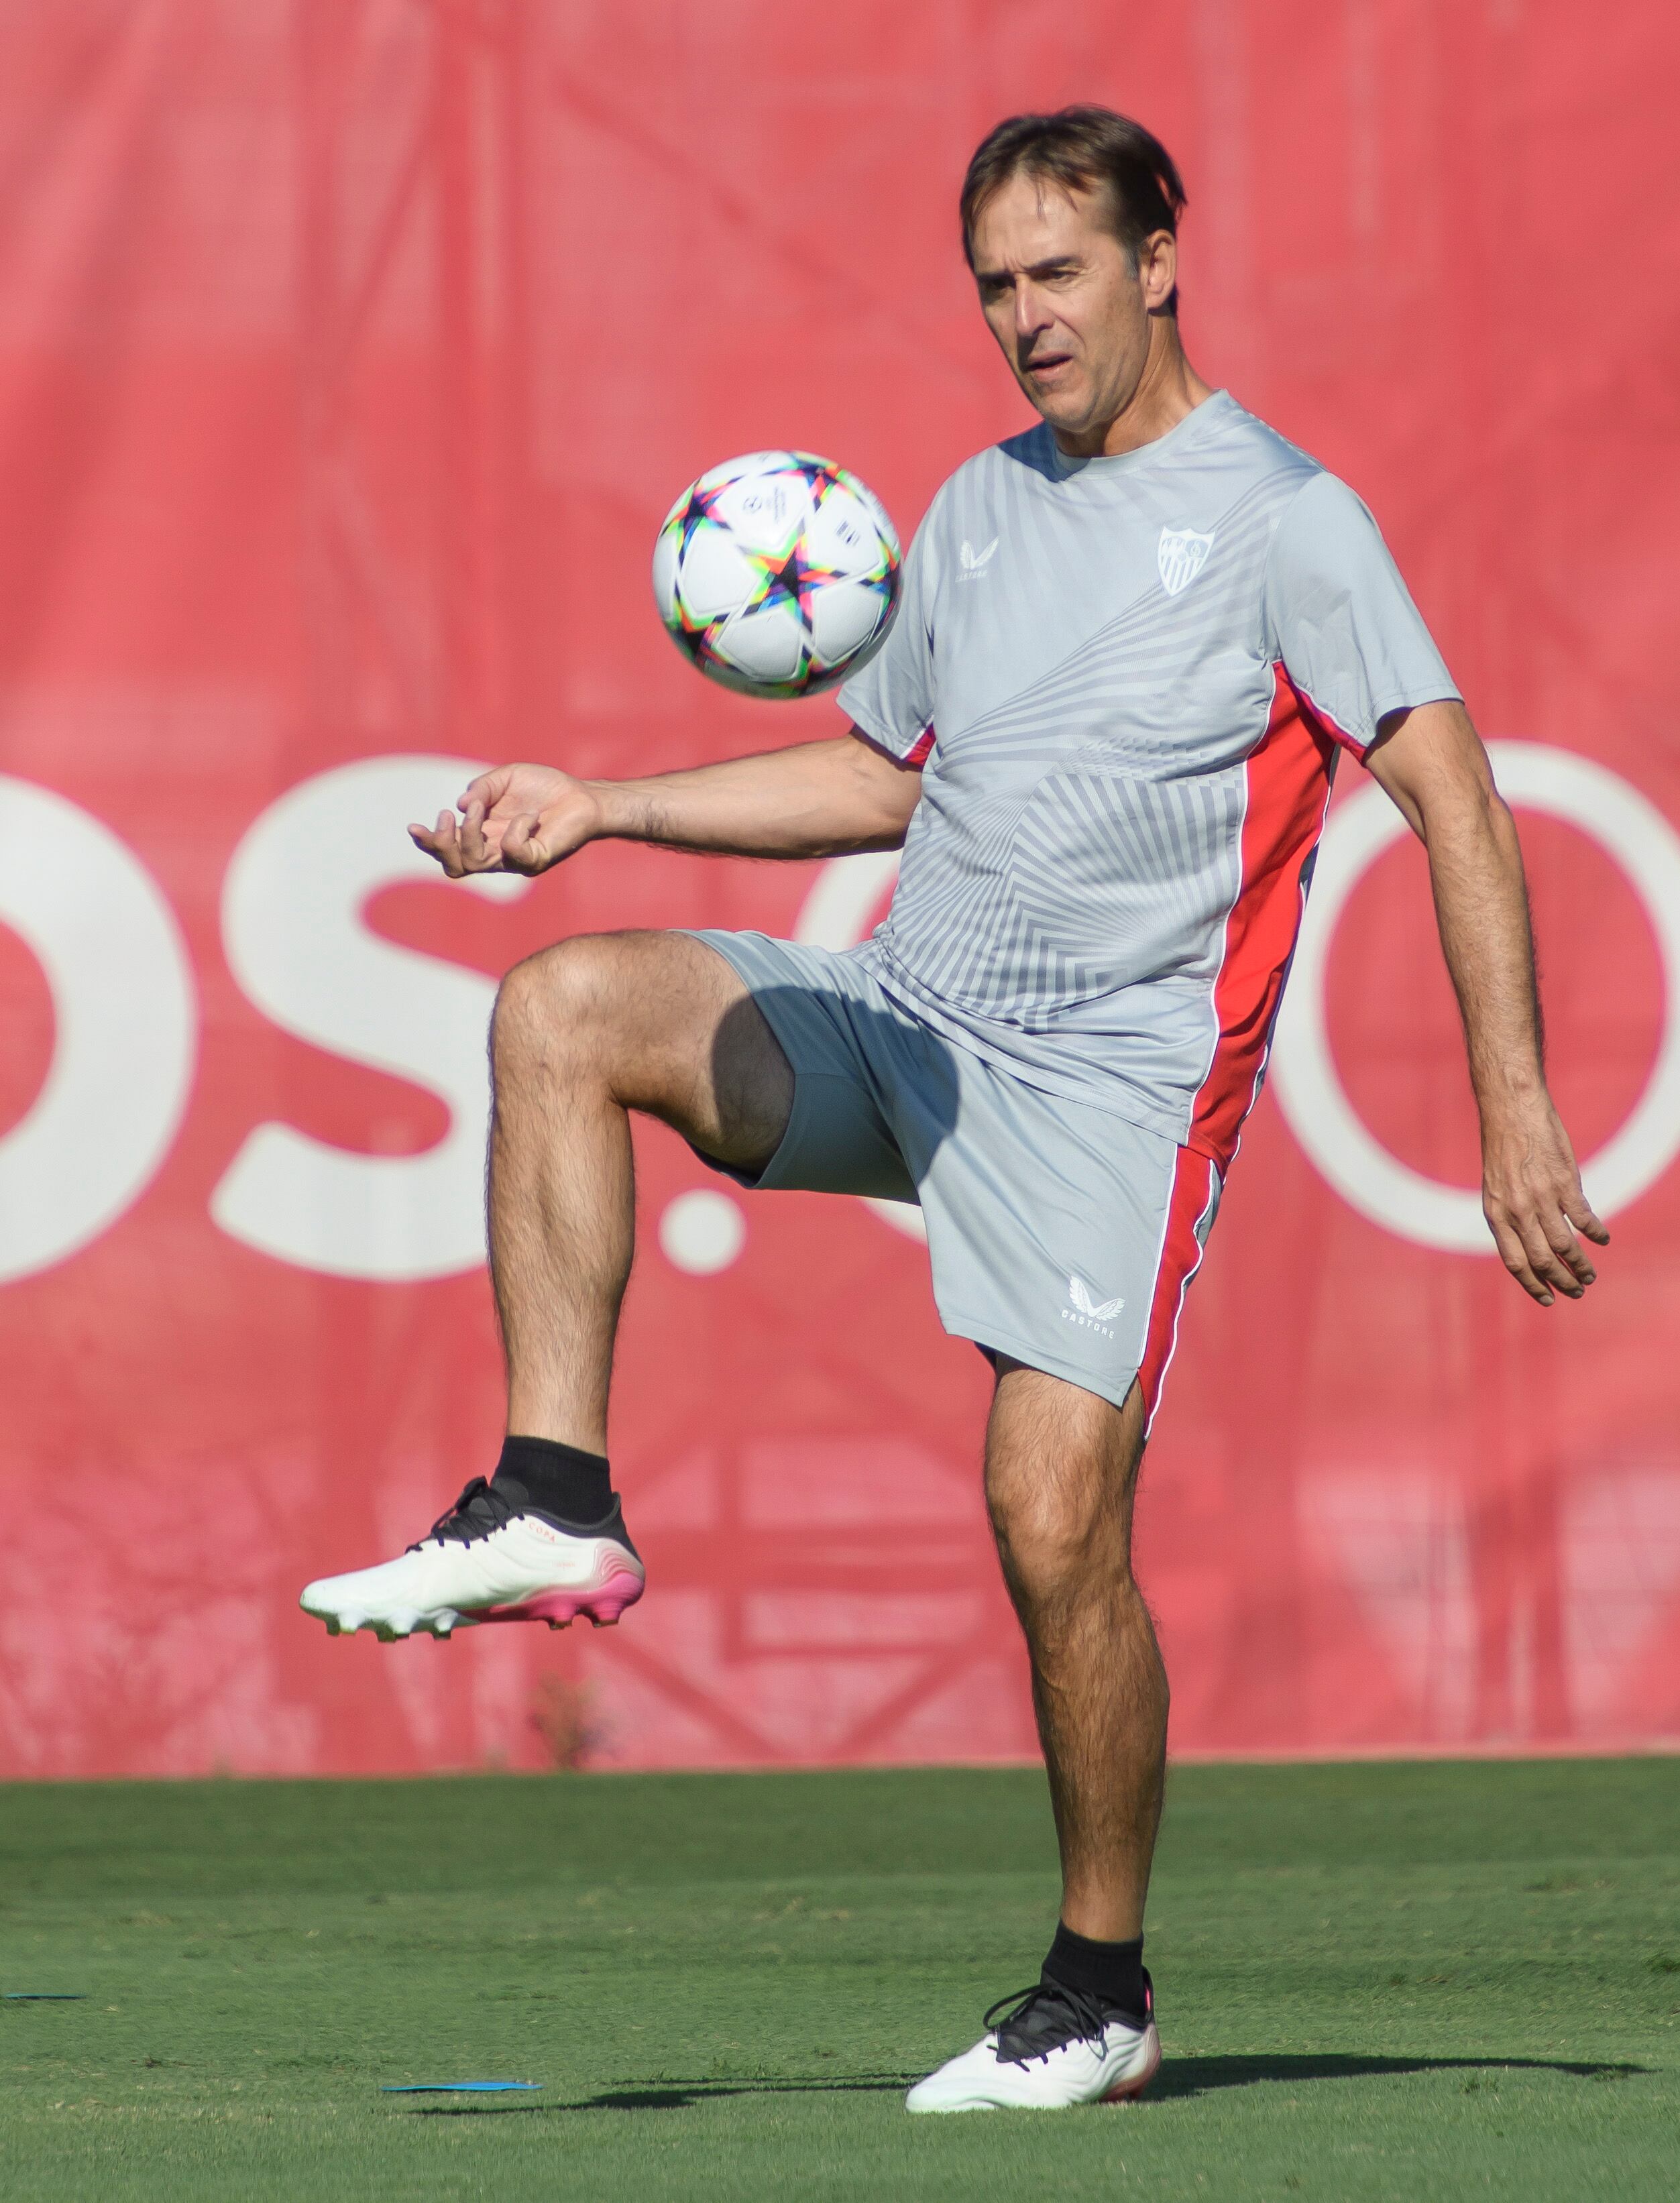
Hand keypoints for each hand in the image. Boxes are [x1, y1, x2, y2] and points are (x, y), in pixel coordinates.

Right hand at [408, 764, 601, 877]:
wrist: (582, 795)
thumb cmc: (544, 787)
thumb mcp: (507, 778)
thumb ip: (482, 788)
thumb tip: (461, 805)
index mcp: (483, 834)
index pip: (449, 850)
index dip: (429, 843)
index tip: (414, 827)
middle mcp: (494, 851)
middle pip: (455, 865)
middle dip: (442, 842)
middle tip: (447, 816)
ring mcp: (514, 859)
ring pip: (475, 862)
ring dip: (470, 832)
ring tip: (480, 809)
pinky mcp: (535, 860)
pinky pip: (512, 852)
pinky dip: (514, 830)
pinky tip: (529, 816)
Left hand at [1481, 1093, 1608, 1305]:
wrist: (1511, 1110)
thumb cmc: (1503, 1149)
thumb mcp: (1496, 1187)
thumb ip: (1510, 1216)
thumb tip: (1529, 1243)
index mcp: (1496, 1214)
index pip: (1515, 1262)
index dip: (1533, 1285)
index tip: (1548, 1299)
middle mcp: (1517, 1211)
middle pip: (1542, 1260)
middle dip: (1561, 1282)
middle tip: (1576, 1291)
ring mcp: (1541, 1198)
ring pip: (1565, 1245)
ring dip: (1580, 1265)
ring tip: (1590, 1276)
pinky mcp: (1564, 1183)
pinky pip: (1583, 1218)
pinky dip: (1595, 1233)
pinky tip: (1602, 1240)